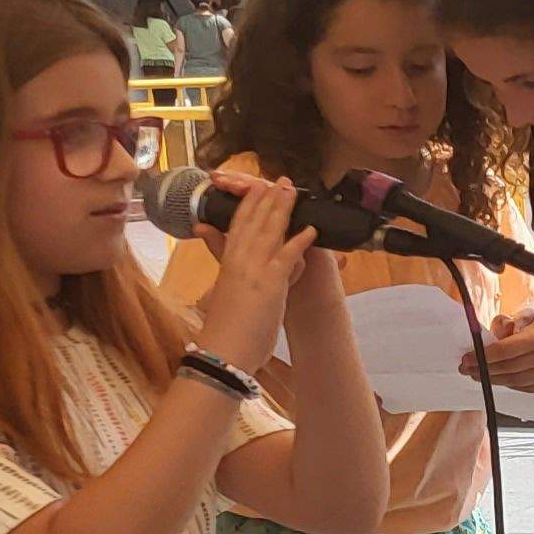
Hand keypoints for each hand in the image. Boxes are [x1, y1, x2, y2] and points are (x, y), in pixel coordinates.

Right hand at [193, 173, 315, 369]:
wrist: (222, 353)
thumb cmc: (226, 330)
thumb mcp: (229, 295)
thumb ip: (238, 273)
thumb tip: (239, 262)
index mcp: (228, 264)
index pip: (237, 227)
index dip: (249, 206)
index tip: (258, 188)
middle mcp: (239, 262)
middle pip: (254, 222)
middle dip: (268, 199)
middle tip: (281, 180)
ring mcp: (254, 270)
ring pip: (269, 232)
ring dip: (282, 209)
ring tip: (292, 190)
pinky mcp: (269, 283)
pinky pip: (287, 256)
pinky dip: (300, 241)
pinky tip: (311, 228)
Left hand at [460, 311, 532, 377]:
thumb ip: (510, 324)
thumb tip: (492, 336)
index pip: (503, 350)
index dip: (482, 356)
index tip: (467, 359)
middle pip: (507, 368)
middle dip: (483, 369)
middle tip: (467, 368)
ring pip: (515, 381)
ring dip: (494, 379)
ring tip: (479, 375)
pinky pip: (526, 387)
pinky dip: (510, 383)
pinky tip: (500, 378)